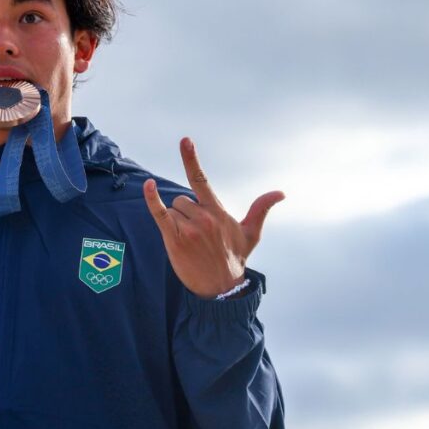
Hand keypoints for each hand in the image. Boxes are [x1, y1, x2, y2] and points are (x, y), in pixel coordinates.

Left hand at [143, 137, 283, 298]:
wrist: (222, 287)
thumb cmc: (235, 258)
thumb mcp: (251, 233)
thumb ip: (261, 209)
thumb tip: (281, 193)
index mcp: (218, 212)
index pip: (201, 179)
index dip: (191, 159)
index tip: (185, 140)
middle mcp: (204, 217)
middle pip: (182, 200)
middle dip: (186, 214)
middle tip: (197, 236)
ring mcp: (189, 228)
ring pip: (172, 210)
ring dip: (177, 223)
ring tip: (190, 242)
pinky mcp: (175, 239)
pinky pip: (160, 214)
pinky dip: (152, 200)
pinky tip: (148, 186)